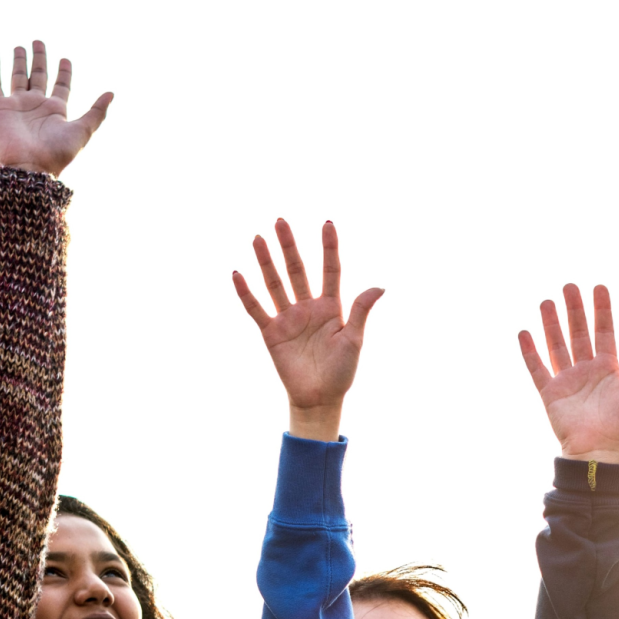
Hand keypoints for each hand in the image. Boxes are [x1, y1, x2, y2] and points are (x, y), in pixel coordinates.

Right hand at [0, 42, 112, 177]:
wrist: (30, 166)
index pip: (61, 86)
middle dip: (40, 60)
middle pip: (39, 76)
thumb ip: (97, 112)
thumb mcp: (83, 131)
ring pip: (18, 77)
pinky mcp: (0, 107)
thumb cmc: (58, 152)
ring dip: (20, 61)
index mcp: (57, 110)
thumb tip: (112, 93)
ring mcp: (18, 105)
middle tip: (39, 42)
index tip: (66, 59)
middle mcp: (37, 105)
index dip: (64, 72)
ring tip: (21, 46)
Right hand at [234, 219, 383, 442]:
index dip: (329, 247)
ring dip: (266, 262)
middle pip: (298, 271)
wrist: (320, 398)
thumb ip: (360, 310)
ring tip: (258, 238)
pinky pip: (256, 309)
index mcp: (331, 307)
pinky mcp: (271, 333)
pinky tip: (238, 274)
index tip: (328, 223)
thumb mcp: (354, 340)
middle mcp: (308, 308)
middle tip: (280, 220)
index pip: (331, 270)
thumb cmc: (341, 372)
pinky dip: (246, 293)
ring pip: (275, 284)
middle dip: (289, 246)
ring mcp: (288, 318)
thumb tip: (380, 285)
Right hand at [519, 285, 618, 464]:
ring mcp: (568, 381)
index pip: (605, 332)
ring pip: (557, 345)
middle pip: (578, 333)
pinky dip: (530, 352)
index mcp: (609, 369)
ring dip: (552, 324)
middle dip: (574, 310)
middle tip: (569, 286)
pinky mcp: (550, 394)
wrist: (600, 453)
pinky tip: (524, 333)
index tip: (599, 287)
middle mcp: (587, 371)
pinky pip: (537, 369)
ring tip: (546, 301)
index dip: (603, 310)